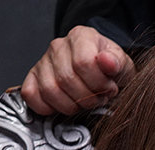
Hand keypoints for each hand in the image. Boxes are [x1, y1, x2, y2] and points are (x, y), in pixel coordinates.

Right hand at [21, 25, 135, 114]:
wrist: (103, 76)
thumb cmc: (111, 72)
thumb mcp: (123, 66)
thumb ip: (117, 63)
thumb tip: (108, 62)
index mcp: (81, 36)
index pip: (84, 63)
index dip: (99, 83)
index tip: (109, 88)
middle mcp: (58, 46)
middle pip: (67, 79)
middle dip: (88, 97)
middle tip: (98, 98)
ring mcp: (42, 62)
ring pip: (50, 90)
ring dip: (71, 105)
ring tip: (84, 102)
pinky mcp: (32, 78)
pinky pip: (31, 96)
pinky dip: (48, 108)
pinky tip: (66, 104)